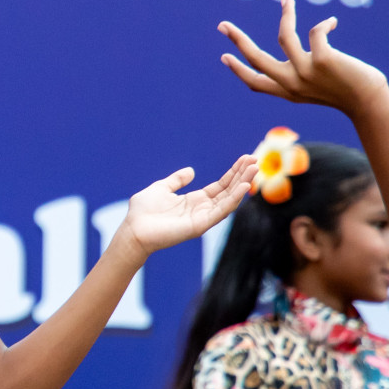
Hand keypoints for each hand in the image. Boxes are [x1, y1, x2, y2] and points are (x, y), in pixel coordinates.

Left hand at [114, 156, 255, 257]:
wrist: (133, 230)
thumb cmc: (142, 212)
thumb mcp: (161, 188)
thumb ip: (176, 180)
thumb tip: (191, 171)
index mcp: (194, 201)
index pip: (220, 186)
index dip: (233, 173)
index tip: (245, 158)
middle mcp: (201, 209)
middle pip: (228, 191)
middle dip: (242, 176)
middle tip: (255, 160)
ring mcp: (202, 218)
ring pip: (228, 200)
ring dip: (242, 185)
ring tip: (254, 170)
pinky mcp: (200, 225)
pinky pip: (221, 211)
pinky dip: (233, 199)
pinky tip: (243, 186)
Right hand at [219, 0, 388, 115]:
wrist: (369, 101)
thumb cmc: (347, 92)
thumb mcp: (316, 87)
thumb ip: (299, 73)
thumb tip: (290, 45)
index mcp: (287, 91)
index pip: (255, 81)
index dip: (238, 69)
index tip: (224, 56)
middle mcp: (291, 82)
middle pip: (255, 58)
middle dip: (237, 40)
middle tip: (222, 25)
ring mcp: (306, 71)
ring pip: (284, 36)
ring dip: (285, 13)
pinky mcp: (323, 60)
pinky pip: (316, 31)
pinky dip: (325, 24)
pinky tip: (333, 23)